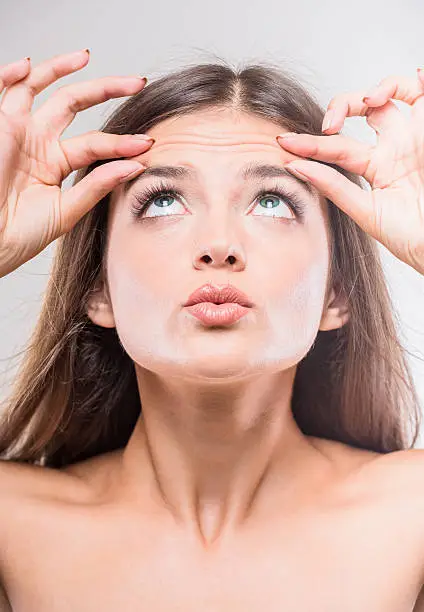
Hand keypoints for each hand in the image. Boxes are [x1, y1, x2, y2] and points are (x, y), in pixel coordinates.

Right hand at [0, 49, 152, 277]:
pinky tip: (29, 65)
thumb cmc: (21, 234)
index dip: (122, 142)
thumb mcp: (67, 209)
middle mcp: (39, 141)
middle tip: (136, 82)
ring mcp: (19, 131)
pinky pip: (5, 91)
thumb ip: (98, 186)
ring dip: (61, 68)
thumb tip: (136, 165)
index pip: (96, 143)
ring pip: (40, 86)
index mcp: (57, 162)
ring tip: (86, 56)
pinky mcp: (0, 126)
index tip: (148, 144)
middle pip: (74, 102)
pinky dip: (13, 75)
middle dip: (106, 89)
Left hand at [276, 70, 423, 275]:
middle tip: (329, 125)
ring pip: (388, 96)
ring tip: (366, 101)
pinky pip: (421, 90)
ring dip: (370, 91)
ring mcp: (414, 135)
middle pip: (361, 110)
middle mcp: (393, 148)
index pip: (336, 147)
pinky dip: (410, 79)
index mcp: (376, 168)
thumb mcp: (366, 211)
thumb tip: (295, 167)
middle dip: (339, 107)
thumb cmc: (411, 236)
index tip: (283, 142)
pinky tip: (391, 89)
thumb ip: (333, 187)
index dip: (309, 143)